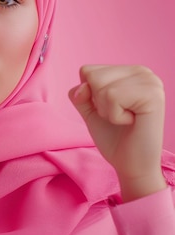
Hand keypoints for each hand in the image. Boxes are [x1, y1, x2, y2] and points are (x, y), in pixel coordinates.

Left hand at [68, 64, 166, 201]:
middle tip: (119, 116)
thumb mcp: (90, 109)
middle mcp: (143, 71)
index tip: (110, 109)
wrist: (131, 164)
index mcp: (129, 71)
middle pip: (92, 76)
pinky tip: (132, 121)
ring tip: (126, 119)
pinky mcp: (153, 95)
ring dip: (107, 110)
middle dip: (98, 102)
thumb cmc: (114, 137)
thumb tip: (83, 87)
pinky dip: (115, 116)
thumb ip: (80, 93)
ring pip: (101, 87)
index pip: (87, 70)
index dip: (89, 96)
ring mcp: (150, 82)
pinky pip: (112, 96)